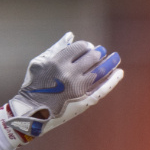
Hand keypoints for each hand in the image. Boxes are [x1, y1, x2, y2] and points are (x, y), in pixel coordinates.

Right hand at [0, 32, 123, 142]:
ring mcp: (78, 88)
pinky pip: (103, 89)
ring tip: (115, 58)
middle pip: (93, 57)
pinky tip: (119, 72)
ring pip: (101, 70)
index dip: (87, 46)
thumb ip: (56, 48)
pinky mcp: (84, 102)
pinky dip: (113, 80)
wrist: (29, 113)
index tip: (89, 48)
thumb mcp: (38, 63)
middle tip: (100, 53)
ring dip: (111, 62)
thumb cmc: (33, 85)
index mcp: (58, 62)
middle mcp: (69, 74)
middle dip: (98, 53)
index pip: (81, 47)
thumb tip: (70, 36)